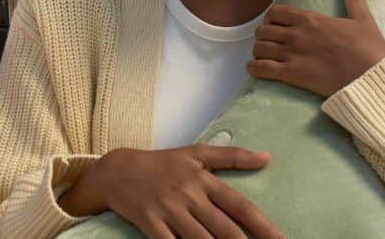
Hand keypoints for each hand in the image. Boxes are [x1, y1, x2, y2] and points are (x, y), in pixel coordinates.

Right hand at [59, 145, 282, 238]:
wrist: (117, 171)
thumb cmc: (162, 163)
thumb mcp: (196, 154)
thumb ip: (232, 157)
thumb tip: (267, 157)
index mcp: (203, 180)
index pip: (240, 205)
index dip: (263, 225)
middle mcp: (189, 195)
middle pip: (224, 229)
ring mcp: (169, 211)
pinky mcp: (150, 224)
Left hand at [247, 0, 384, 96]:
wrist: (373, 78)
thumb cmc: (369, 49)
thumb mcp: (362, 17)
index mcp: (310, 19)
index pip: (274, 12)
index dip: (271, 19)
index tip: (276, 26)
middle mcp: (297, 34)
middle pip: (262, 31)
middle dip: (264, 37)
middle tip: (271, 43)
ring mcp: (292, 54)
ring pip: (259, 49)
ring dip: (259, 52)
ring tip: (265, 57)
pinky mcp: (291, 74)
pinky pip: (260, 68)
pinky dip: (255, 69)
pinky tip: (258, 70)